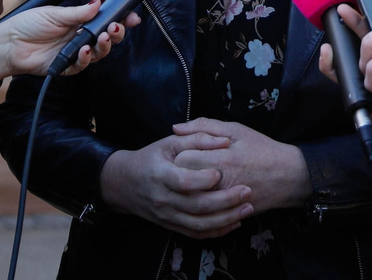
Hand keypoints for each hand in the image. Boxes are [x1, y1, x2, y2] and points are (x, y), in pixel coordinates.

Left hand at [0, 0, 141, 81]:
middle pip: (107, 39)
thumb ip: (79, 12)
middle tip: (117, 27)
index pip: (106, 21)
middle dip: (116, 33)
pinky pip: (81, 65)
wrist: (9, 43)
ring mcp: (74, 53)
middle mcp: (81, 38)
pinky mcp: (66, 67)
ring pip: (98, 53)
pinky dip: (85, 59)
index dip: (120, 20)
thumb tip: (99, 3)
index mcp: (81, 22)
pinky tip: (84, 50)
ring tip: (103, 38)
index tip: (131, 17)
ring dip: (104, 46)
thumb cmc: (28, 25)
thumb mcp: (55, 13)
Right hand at [99, 131, 254, 238]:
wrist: (124, 184)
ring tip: (247, 208)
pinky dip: (216, 231)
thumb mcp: (169, 142)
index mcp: (161, 175)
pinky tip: (234, 223)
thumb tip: (224, 140)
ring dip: (225, 219)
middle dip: (225, 201)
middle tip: (247, 191)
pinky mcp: (171, 225)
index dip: (202, 179)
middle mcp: (163, 199)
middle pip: (196, 206)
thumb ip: (197, 138)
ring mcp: (167, 215)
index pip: (182, 182)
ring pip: (198, 224)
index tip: (220, 173)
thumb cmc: (151, 158)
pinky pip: (195, 233)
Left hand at [170, 119, 312, 212]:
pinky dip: (198, 203)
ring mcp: (224, 200)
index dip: (178, 155)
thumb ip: (205, 126)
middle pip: (183, 181)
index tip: (184, 151)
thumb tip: (175, 127)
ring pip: (190, 199)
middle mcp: (221, 181)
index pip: (182, 159)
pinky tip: (202, 194)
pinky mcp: (228, 213)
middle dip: (180, 173)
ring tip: (193, 181)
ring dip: (187, 190)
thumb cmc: (262, 149)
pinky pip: (202, 212)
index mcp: (222, 157)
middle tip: (186, 167)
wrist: (288, 176)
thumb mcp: (237, 130)